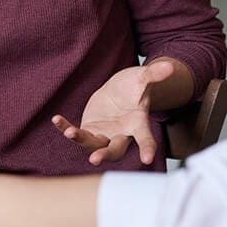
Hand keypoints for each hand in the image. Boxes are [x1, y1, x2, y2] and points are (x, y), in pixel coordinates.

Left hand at [52, 59, 174, 165]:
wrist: (120, 91)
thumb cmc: (134, 86)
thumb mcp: (141, 78)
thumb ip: (153, 75)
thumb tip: (169, 66)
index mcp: (137, 123)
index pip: (145, 138)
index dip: (147, 149)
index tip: (146, 160)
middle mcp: (121, 134)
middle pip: (115, 149)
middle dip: (105, 155)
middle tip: (95, 159)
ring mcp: (105, 134)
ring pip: (93, 144)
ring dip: (81, 140)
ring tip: (70, 132)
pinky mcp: (90, 130)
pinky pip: (77, 133)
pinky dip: (66, 128)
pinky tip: (56, 120)